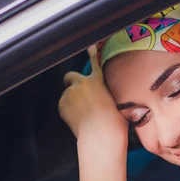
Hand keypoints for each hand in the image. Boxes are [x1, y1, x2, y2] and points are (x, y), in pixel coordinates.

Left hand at [59, 46, 133, 180]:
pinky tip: (77, 120)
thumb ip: (107, 97)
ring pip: (66, 95)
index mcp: (99, 81)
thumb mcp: (117, 104)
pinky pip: (62, 107)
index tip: (89, 46)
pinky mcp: (62, 103)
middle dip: (70, 83)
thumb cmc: (114, 123)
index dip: (91, 53)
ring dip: (71, 102)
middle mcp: (83, 83)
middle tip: (76, 94)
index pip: (94, 62)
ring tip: (82, 116)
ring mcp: (71, 92)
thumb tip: (107, 102)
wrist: (101, 133)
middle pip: (70, 76)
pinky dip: (67, 112)